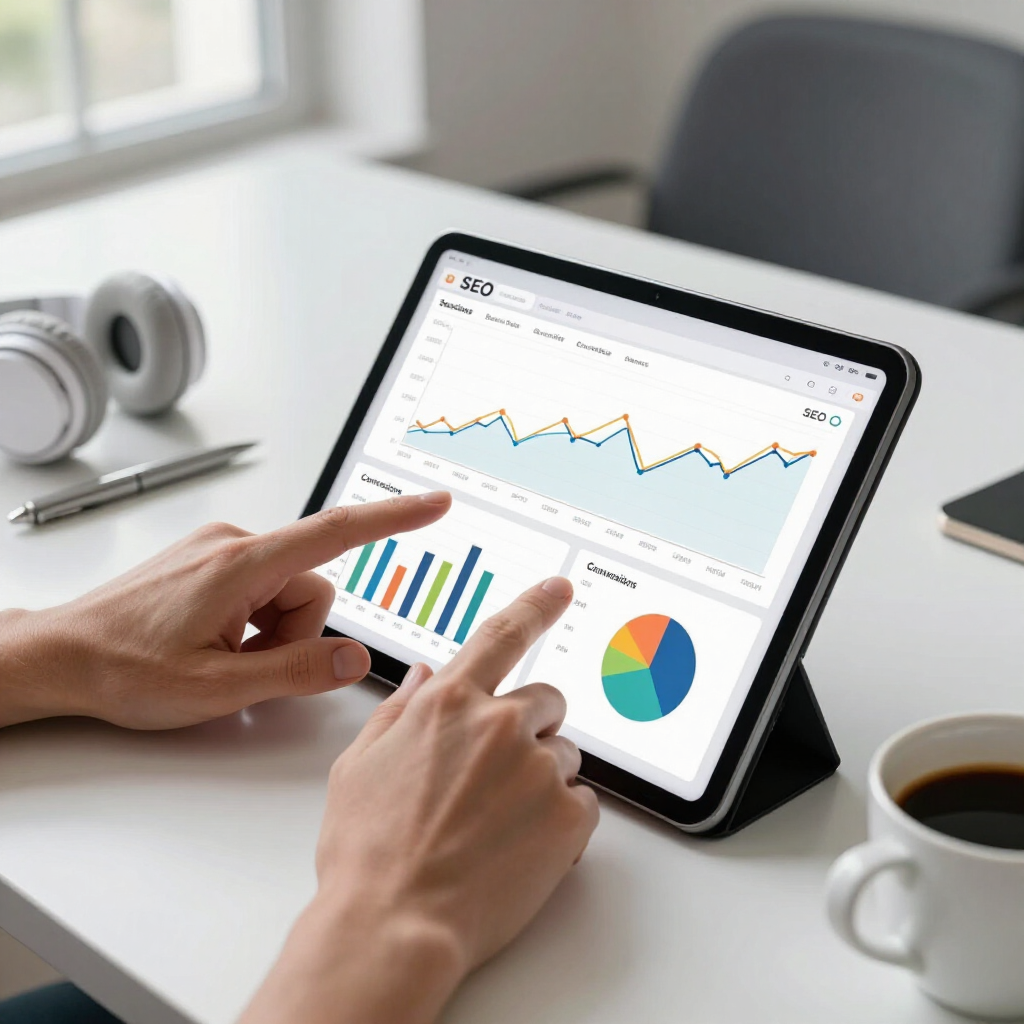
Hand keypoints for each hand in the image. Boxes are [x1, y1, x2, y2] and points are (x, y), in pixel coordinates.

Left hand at [0, 492, 450, 728]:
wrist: (60, 656)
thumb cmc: (123, 669)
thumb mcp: (217, 689)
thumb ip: (297, 675)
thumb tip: (355, 660)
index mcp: (242, 565)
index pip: (337, 532)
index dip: (395, 517)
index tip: (435, 503)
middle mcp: (235, 544)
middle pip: (313, 586)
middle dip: (296, 635)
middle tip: (245, 668)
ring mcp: (220, 551)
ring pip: (288, 592)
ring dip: (272, 633)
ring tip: (223, 659)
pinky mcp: (210, 561)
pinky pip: (261, 588)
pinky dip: (254, 622)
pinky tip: (213, 644)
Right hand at [240, 577, 599, 1023]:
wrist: (394, 924)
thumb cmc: (367, 851)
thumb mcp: (359, 765)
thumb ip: (400, 710)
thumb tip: (426, 675)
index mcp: (450, 704)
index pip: (502, 635)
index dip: (535, 605)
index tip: (559, 589)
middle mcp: (501, 725)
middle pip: (546, 701)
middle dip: (531, 727)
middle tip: (496, 775)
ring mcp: (539, 769)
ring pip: (565, 755)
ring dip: (542, 778)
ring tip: (496, 823)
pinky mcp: (568, 817)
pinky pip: (582, 802)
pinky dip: (559, 820)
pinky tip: (518, 846)